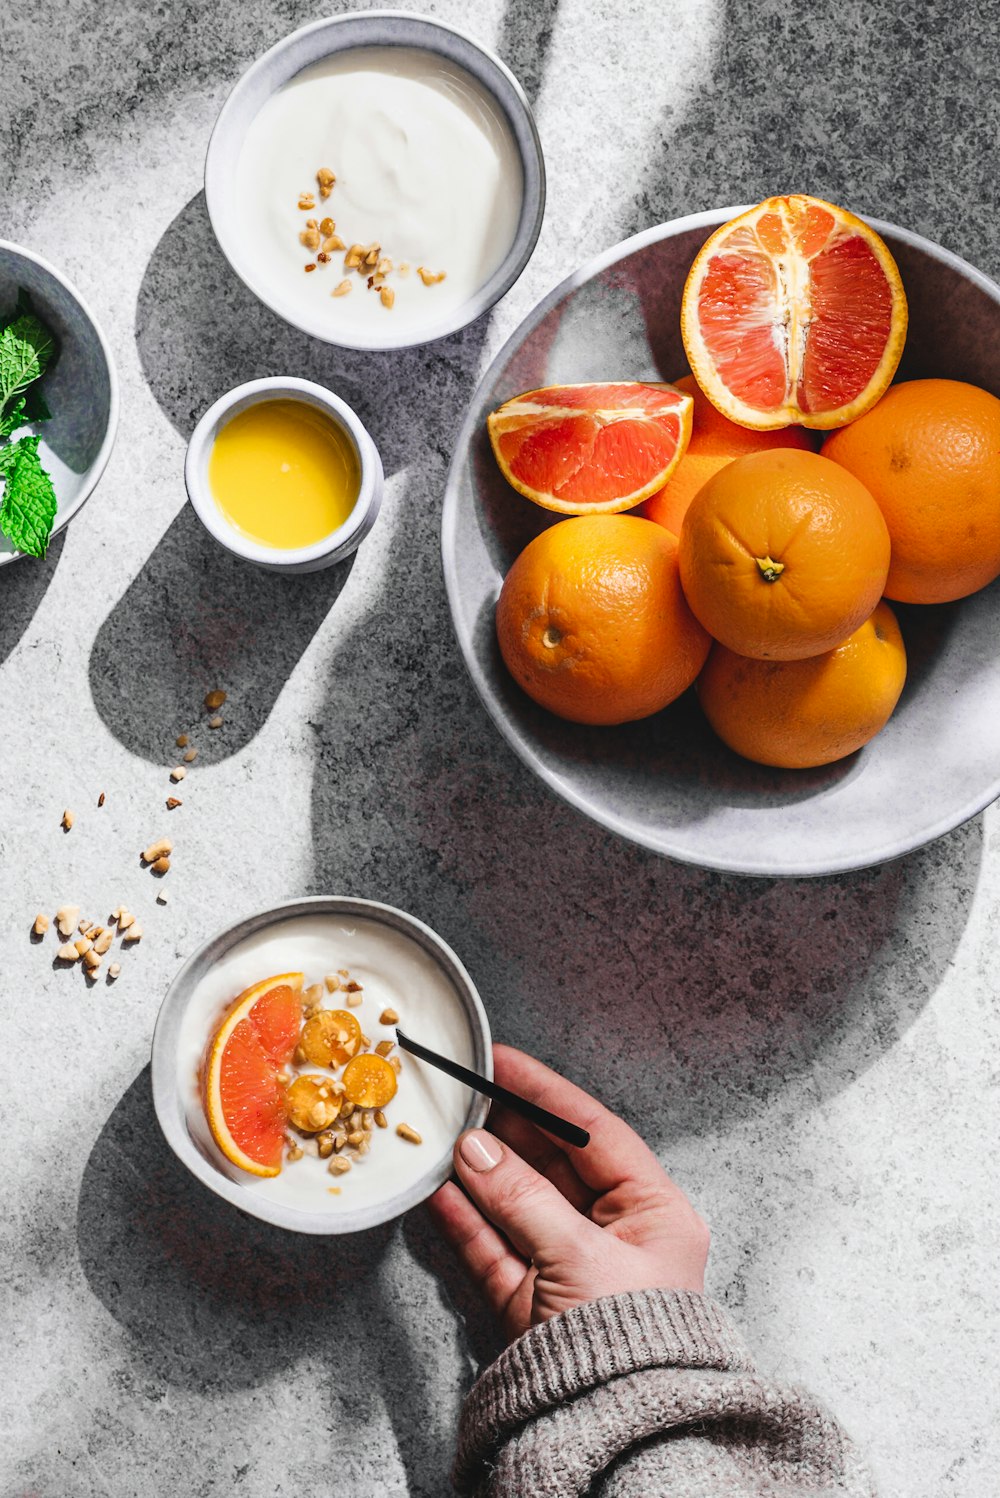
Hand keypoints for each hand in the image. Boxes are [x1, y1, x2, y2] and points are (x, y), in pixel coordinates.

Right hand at [428, 1045, 709, 1343]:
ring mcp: (570, 1270)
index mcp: (655, 1213)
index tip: (505, 1061)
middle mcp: (616, 1237)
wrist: (616, 1435)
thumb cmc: (629, 1348)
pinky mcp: (532, 1306)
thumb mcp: (579, 1258)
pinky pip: (495, 1249)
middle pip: (553, 1165)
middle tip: (465, 1096)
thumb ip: (522, 1198)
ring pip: (518, 1205)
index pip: (595, 1133)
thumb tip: (476, 1149)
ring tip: (444, 1137)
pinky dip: (466, 1220)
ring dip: (479, 1173)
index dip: (546, 1094)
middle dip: (506, 1131)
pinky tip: (440, 1191)